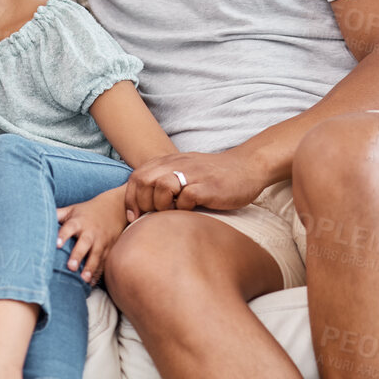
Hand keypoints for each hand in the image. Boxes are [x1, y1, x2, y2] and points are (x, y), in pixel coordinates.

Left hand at [56, 185, 128, 284]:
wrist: (115, 208)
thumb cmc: (87, 211)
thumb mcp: (72, 209)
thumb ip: (57, 214)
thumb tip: (35, 216)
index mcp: (78, 222)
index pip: (69, 228)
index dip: (63, 235)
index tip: (56, 244)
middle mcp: (90, 232)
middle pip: (84, 244)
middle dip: (78, 255)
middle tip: (70, 267)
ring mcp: (101, 242)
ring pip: (96, 256)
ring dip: (90, 268)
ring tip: (83, 279)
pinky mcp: (108, 249)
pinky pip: (103, 263)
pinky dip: (98, 273)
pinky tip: (90, 283)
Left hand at [126, 150, 270, 217]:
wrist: (247, 167)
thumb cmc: (213, 176)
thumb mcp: (185, 171)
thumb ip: (164, 181)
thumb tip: (142, 206)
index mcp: (168, 162)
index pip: (136, 177)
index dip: (130, 198)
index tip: (135, 216)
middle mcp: (177, 164)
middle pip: (143, 181)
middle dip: (142, 203)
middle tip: (153, 216)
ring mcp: (193, 175)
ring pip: (161, 187)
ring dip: (161, 205)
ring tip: (172, 212)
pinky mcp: (208, 186)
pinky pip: (186, 198)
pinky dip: (183, 208)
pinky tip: (191, 211)